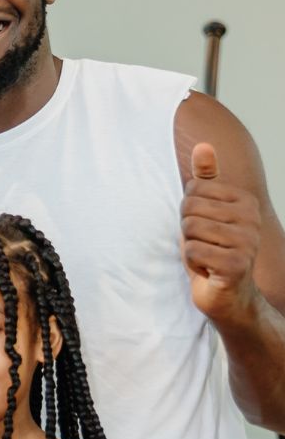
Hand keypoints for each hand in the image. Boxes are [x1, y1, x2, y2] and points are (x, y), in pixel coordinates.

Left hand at [181, 143, 261, 322]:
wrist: (228, 294)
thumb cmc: (213, 251)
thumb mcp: (206, 211)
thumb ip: (205, 179)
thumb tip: (203, 145)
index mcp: (244, 201)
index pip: (193, 190)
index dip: (187, 212)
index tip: (204, 229)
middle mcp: (251, 218)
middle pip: (189, 209)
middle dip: (187, 231)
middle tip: (204, 245)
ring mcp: (247, 241)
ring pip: (190, 230)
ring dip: (190, 248)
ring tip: (207, 257)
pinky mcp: (237, 263)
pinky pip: (193, 252)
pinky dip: (193, 263)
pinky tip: (208, 270)